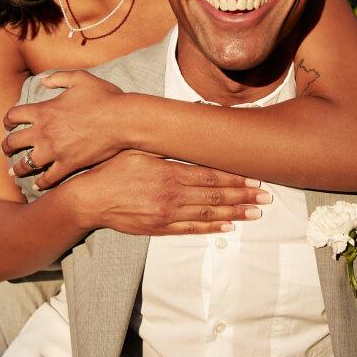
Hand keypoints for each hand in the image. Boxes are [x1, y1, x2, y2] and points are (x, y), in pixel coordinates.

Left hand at [2, 70, 127, 186]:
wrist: (121, 120)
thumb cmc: (103, 97)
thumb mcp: (80, 78)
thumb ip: (58, 77)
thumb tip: (42, 80)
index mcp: (44, 110)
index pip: (14, 115)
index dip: (7, 120)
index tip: (8, 124)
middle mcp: (43, 132)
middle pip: (13, 142)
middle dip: (6, 146)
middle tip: (6, 149)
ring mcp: (54, 151)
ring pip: (26, 164)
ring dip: (18, 169)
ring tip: (14, 172)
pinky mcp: (67, 165)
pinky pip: (48, 178)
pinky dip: (41, 183)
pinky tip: (38, 186)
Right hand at [66, 151, 271, 235]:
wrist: (89, 199)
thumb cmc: (113, 169)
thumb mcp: (138, 148)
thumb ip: (164, 142)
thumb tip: (186, 126)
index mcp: (169, 172)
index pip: (210, 175)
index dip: (235, 177)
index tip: (255, 177)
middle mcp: (171, 195)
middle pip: (215, 196)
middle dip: (243, 196)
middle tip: (266, 197)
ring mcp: (167, 214)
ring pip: (208, 214)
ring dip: (234, 214)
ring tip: (256, 213)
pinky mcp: (159, 228)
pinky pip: (191, 229)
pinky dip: (212, 229)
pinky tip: (228, 227)